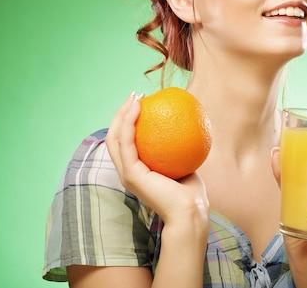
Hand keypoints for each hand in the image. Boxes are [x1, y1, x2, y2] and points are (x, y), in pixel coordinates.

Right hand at [105, 92, 209, 228]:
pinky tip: (139, 108)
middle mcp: (127, 171)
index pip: (125, 142)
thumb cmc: (191, 191)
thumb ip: (179, 147)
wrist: (190, 211)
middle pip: (114, 136)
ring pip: (115, 137)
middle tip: (135, 96)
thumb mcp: (184, 163)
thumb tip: (186, 125)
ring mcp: (126, 173)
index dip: (128, 121)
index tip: (142, 103)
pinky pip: (127, 142)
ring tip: (134, 97)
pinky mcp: (130, 173)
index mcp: (136, 170)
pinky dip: (129, 122)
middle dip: (121, 113)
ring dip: (122, 113)